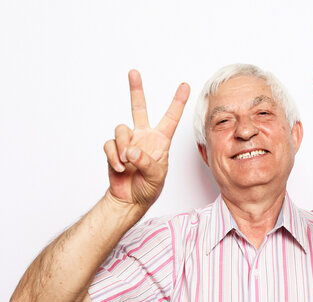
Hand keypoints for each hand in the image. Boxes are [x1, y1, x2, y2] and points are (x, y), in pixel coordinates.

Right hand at [103, 70, 189, 207]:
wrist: (130, 200)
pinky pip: (109, 144)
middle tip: (134, 72)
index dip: (178, 102)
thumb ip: (146, 162)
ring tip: (127, 162)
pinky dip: (113, 157)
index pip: (171, 118)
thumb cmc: (149, 188)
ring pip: (121, 129)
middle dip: (136, 90)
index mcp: (161, 140)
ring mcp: (128, 141)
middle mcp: (144, 136)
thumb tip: (130, 150)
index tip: (185, 85)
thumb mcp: (156, 176)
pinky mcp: (113, 149)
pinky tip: (120, 168)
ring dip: (122, 146)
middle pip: (139, 108)